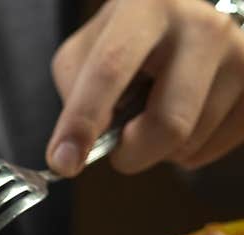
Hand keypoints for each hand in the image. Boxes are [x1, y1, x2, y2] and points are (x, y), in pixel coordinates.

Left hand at [47, 0, 243, 175]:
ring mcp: (239, 54)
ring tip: (153, 115)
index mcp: (145, 8)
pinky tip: (180, 118)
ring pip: (187, 143)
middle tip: (117, 148)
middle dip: (131, 153)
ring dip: (156, 150)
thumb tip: (80, 146)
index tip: (65, 162)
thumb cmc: (123, 43)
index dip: (82, 122)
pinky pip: (207, 152)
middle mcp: (202, 26)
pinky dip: (181, 152)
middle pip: (167, 122)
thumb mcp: (84, 53)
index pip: (110, 70)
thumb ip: (74, 94)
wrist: (181, 24)